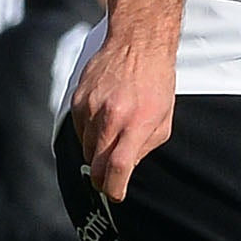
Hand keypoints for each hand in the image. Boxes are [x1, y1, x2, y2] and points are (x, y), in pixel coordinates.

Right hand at [70, 28, 176, 200]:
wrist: (136, 45)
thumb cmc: (156, 82)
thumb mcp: (163, 118)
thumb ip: (146, 146)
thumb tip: (127, 168)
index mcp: (135, 123)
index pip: (118, 167)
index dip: (114, 188)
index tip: (115, 196)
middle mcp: (110, 116)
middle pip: (96, 163)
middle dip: (101, 179)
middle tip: (108, 183)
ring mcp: (90, 108)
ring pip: (85, 147)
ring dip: (96, 154)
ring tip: (112, 142)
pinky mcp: (77, 99)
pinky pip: (78, 129)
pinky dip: (88, 135)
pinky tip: (102, 125)